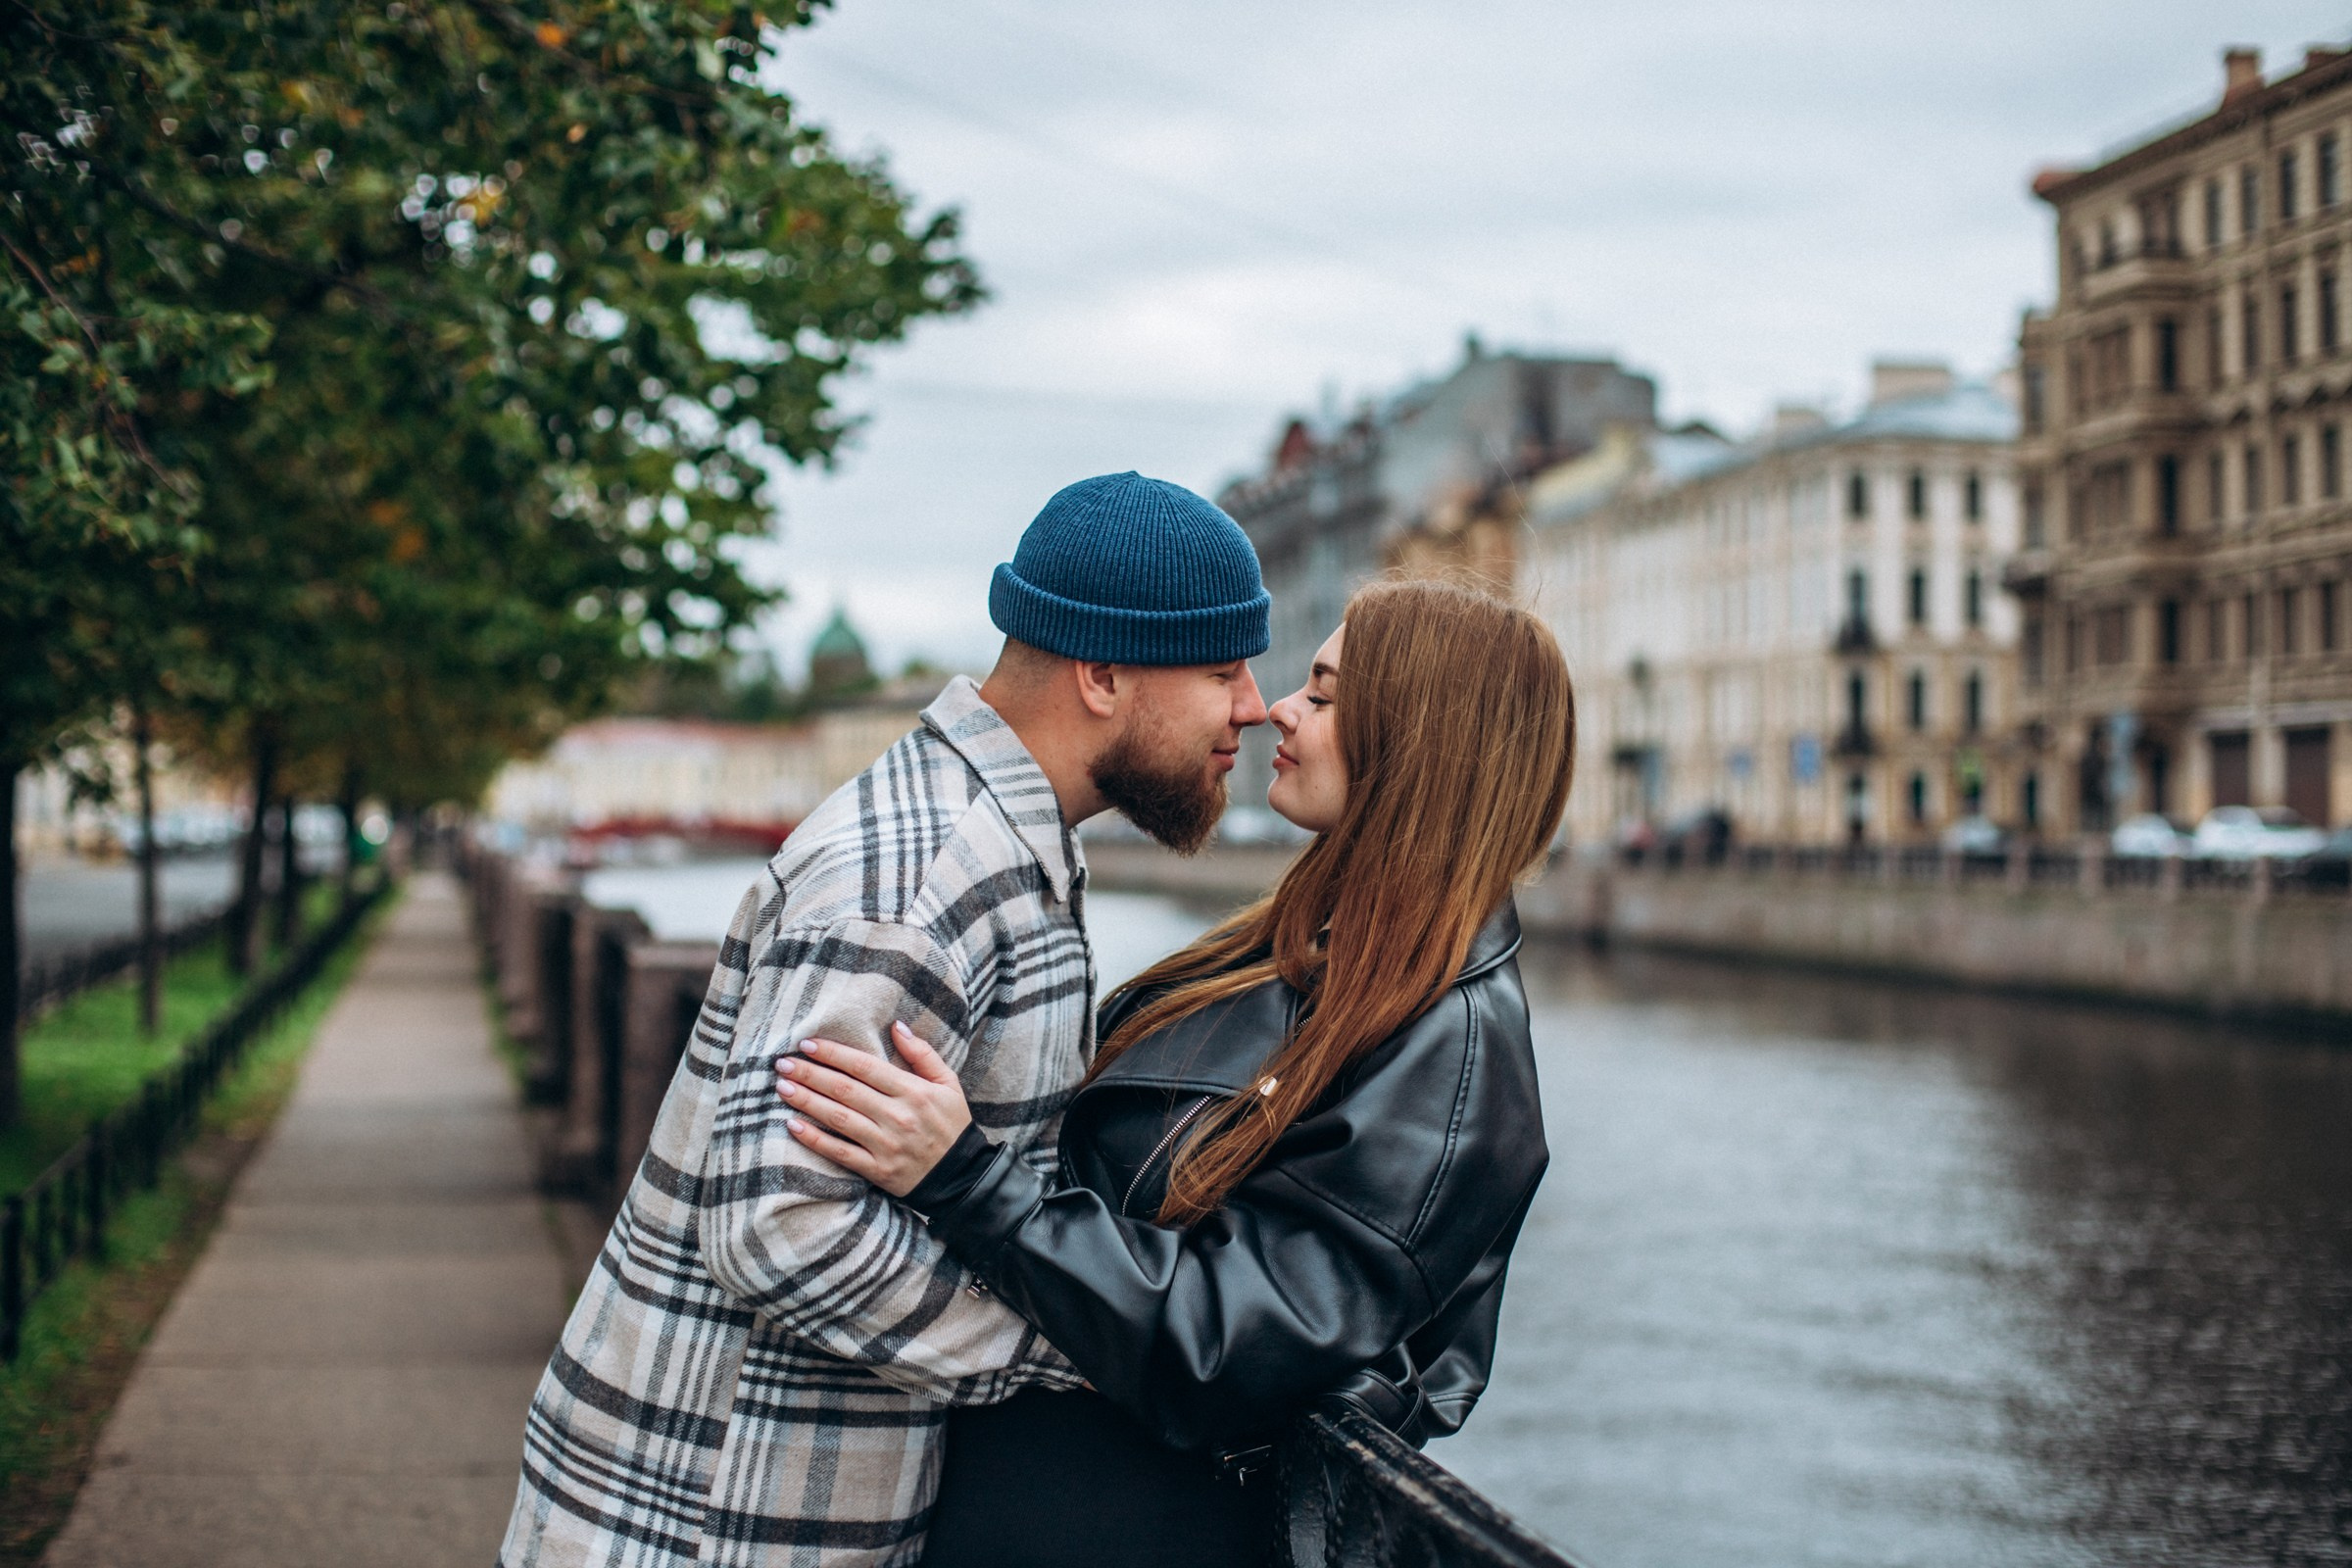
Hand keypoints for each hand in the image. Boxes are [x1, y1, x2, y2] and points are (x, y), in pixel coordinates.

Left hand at [776, 1021, 971, 1196]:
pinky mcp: (877, 1170)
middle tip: (783, 1063)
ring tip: (782, 1087)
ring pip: (838, 1118)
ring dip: (807, 1101)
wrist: (962, 1177)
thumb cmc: (952, 1125)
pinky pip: (839, 1152)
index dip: (833, 1053)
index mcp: (913, 1091)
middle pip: (845, 1090)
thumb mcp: (948, 1084)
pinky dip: (814, 1139)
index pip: (865, 1066)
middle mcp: (897, 1116)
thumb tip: (896, 1027)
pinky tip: (793, 1125)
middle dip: (810, 1074)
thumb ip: (923, 1054)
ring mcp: (885, 1144)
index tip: (807, 1044)